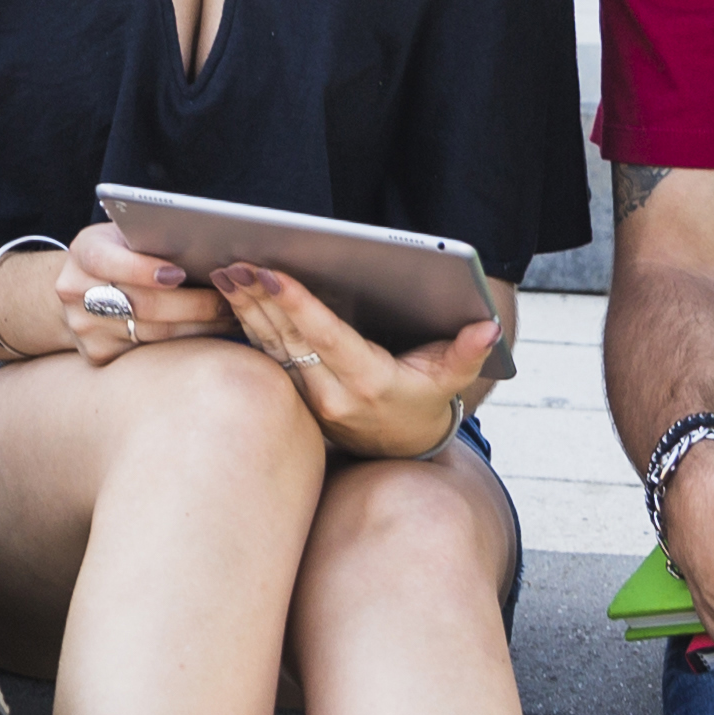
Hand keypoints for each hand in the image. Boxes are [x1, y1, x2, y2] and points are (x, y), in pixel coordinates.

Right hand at [55, 217, 235, 364]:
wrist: (82, 288)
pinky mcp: (97, 353)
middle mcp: (75, 290)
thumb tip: (208, 245)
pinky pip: (149, 353)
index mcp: (84, 251)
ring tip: (229, 318)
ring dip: (198, 327)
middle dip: (193, 304)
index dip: (143, 269)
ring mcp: (83, 327)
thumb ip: (153, 237)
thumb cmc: (121, 253)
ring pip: (152, 334)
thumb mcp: (126, 235)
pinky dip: (183, 345)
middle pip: (140, 304)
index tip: (180, 273)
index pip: (108, 261)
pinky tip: (207, 334)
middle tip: (229, 301)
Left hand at [216, 258, 499, 459]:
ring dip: (244, 309)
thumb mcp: (452, 379)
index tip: (270, 273)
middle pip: (289, 339)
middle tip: (235, 263)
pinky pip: (267, 357)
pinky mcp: (294, 396)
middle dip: (259, 299)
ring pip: (270, 348)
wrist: (400, 451)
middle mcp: (332, 395)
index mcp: (369, 383)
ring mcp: (308, 399)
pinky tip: (231, 298)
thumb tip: (488, 328)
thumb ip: (469, 352)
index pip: (326, 337)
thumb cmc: (425, 402)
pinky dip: (247, 326)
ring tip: (225, 274)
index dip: (296, 303)